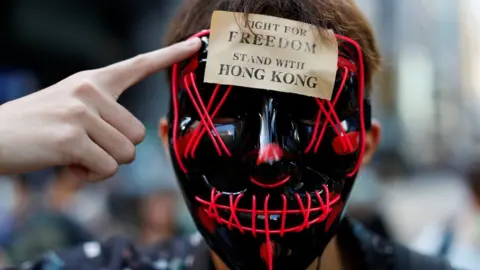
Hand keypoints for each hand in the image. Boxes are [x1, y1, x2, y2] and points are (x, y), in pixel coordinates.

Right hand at [0, 38, 200, 180]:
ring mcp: (82, 113)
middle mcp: (91, 91)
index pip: (139, 64)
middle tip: (87, 147)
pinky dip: (91, 175)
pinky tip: (68, 165)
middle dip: (117, 150)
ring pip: (126, 154)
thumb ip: (104, 113)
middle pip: (139, 134)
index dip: (170, 55)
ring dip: (104, 163)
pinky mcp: (72, 139)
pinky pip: (107, 169)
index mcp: (93, 81)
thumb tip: (134, 138)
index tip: (196, 45)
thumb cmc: (37, 126)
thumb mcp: (71, 106)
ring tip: (75, 154)